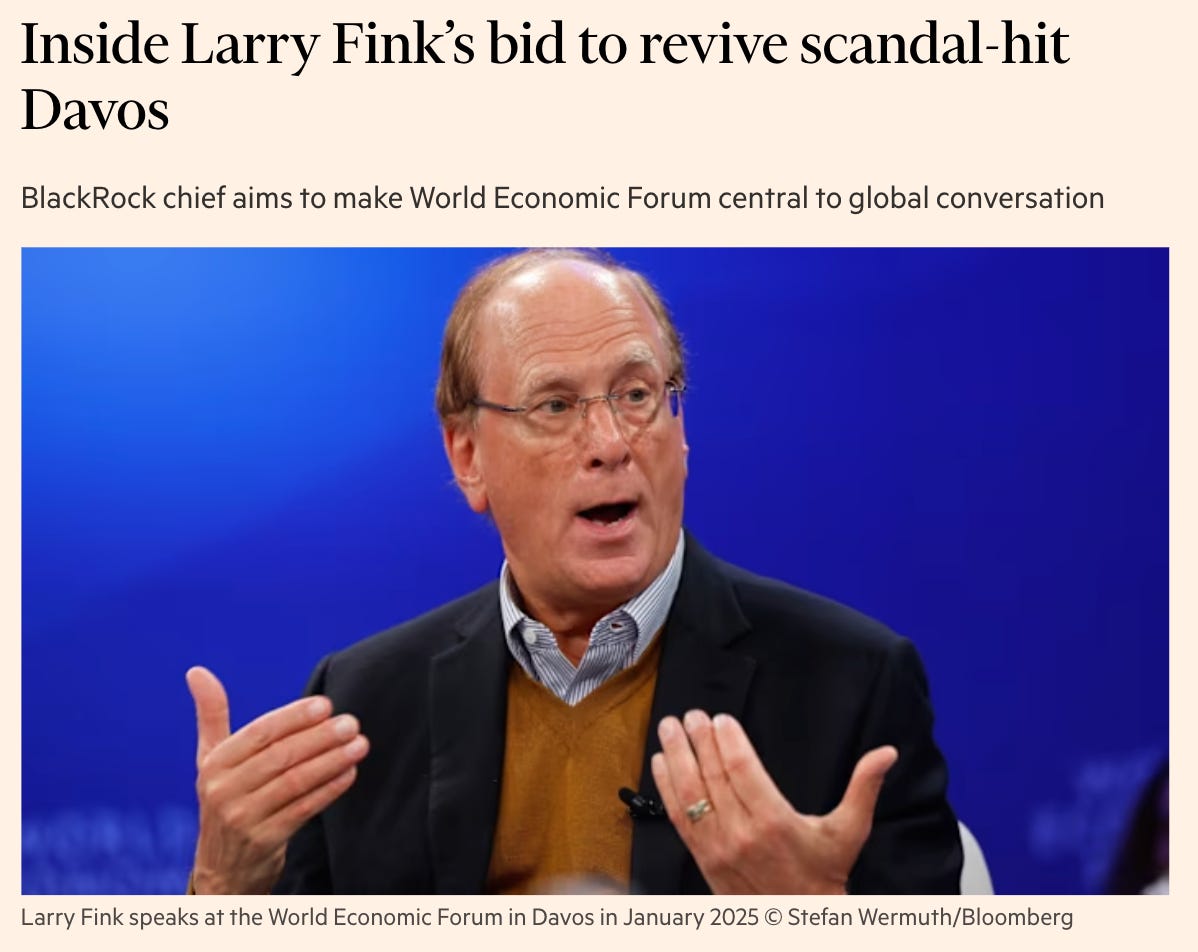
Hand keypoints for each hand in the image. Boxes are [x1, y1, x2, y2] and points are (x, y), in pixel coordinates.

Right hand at [186, 666, 368, 893]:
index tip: (326, 704)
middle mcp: (223, 791)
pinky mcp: (265, 841)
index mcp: (214, 764)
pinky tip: (350, 773)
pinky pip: (304, 809)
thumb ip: (212, 715)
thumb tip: (196, 671)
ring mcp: (243, 818)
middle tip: (351, 723)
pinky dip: (330, 789)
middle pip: (280, 757)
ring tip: (360, 744)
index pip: (259, 734)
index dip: (294, 717)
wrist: (222, 868)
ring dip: (332, 761)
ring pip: (295, 782)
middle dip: (320, 737)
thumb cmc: (224, 799)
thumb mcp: (211, 759)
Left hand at [650, 710, 895, 893]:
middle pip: (712, 775)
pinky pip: (678, 816)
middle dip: (698, 740)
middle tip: (692, 714)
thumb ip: (864, 787)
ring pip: (690, 792)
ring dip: (677, 756)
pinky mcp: (703, 857)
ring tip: (669, 727)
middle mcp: (741, 832)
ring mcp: (717, 846)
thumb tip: (886, 753)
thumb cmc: (824, 874)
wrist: (800, 921)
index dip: (728, 740)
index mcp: (774, 821)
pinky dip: (666, 786)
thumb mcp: (849, 831)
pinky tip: (660, 762)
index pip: (742, 769)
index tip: (720, 719)